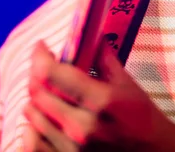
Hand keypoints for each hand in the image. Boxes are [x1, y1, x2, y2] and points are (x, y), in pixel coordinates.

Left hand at [23, 40, 172, 150]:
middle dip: (36, 73)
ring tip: (45, 89)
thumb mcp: (127, 84)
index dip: (40, 56)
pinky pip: (33, 143)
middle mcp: (83, 127)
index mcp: (100, 101)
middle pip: (38, 93)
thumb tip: (87, 33)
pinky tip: (42, 116)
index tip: (41, 47)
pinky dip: (32, 126)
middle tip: (43, 65)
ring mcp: (74, 149)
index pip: (51, 74)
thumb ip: (103, 57)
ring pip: (33, 115)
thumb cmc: (142, 118)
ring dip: (35, 98)